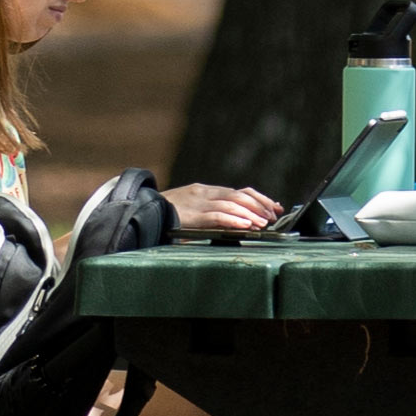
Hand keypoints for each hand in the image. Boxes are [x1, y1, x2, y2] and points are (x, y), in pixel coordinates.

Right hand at [162, 181, 279, 237]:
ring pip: (230, 203)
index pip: (239, 191)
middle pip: (239, 195)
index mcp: (205, 191)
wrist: (141, 212)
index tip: (275, 207)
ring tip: (263, 223)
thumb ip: (210, 213)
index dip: (259, 199)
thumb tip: (239, 224)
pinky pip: (216, 215)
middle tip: (273, 216)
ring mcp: (197, 202)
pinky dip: (233, 219)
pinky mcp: (191, 215)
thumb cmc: (167, 216)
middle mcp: (204, 193)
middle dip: (259, 206)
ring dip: (250, 214)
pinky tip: (245, 225)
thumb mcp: (191, 211)